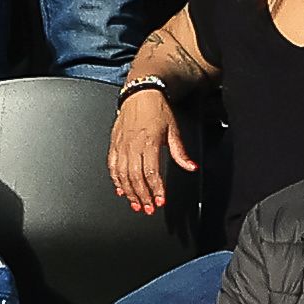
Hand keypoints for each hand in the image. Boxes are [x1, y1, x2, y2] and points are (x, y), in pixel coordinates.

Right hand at [109, 85, 190, 215]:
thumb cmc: (157, 110)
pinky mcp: (114, 144)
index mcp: (149, 142)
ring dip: (129, 192)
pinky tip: (121, 190)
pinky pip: (112, 167)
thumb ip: (180, 152)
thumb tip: (191, 167)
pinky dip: (116, 180)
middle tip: (148, 209)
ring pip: (122, 175)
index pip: (151, 172)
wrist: (140, 93)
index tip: (160, 201)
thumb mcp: (173, 130)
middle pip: (135, 178)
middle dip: (142, 196)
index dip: (155, 189)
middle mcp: (133, 145)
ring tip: (136, 204)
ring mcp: (121, 145)